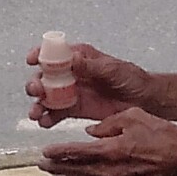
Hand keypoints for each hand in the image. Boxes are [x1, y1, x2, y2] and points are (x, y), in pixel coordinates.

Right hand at [26, 41, 155, 123]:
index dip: (40, 54)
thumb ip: (91, 66)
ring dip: (37, 104)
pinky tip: (45, 123)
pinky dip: (48, 119)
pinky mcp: (74, 110)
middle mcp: (70, 74)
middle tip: (37, 91)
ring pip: (46, 98)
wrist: (144, 100)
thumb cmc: (131, 78)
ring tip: (36, 113)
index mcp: (78, 58)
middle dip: (36, 84)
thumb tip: (73, 59)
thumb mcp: (111, 68)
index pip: (53, 53)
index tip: (32, 60)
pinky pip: (56, 114)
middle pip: (44, 77)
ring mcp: (71, 93)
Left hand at [39, 107, 176, 175]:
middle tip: (42, 165)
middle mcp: (111, 172)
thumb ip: (108, 124)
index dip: (58, 153)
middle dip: (57, 168)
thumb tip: (90, 131)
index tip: (44, 152)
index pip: (76, 153)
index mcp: (111, 150)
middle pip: (76, 172)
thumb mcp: (133, 117)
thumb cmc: (162, 135)